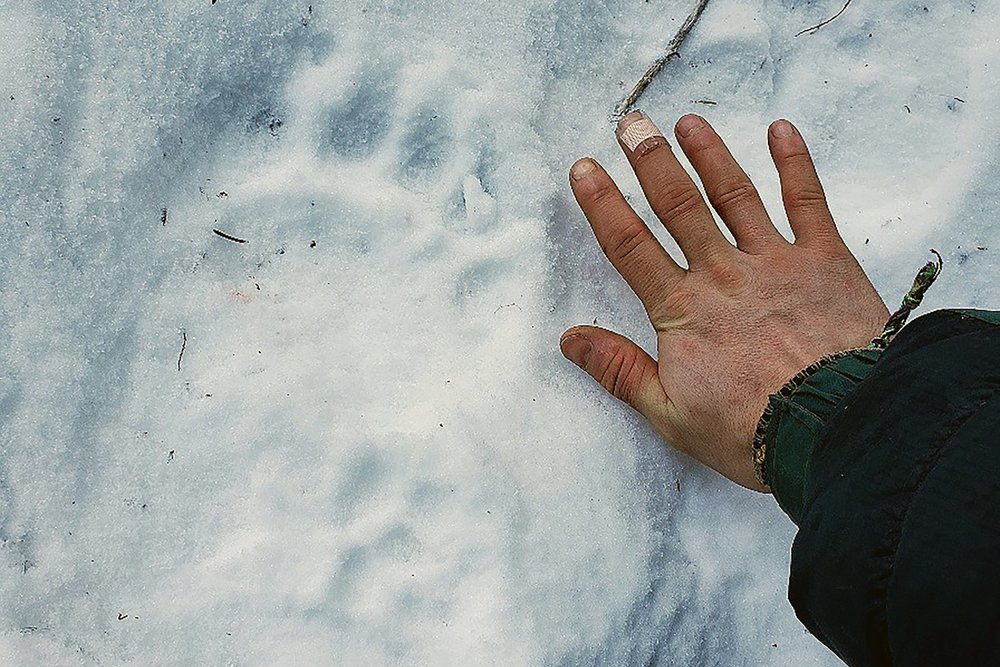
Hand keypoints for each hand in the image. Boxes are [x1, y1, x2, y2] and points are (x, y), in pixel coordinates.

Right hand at [560, 112, 888, 490]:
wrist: (837, 429)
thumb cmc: (752, 430)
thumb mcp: (670, 413)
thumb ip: (619, 370)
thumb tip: (570, 339)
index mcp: (682, 310)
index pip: (630, 246)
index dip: (602, 204)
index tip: (584, 169)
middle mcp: (723, 273)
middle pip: (678, 206)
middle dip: (651, 161)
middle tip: (632, 124)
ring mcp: (775, 260)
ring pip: (735, 194)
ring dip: (709, 153)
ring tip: (688, 122)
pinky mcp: (826, 259)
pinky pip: (808, 201)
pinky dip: (795, 163)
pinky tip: (782, 130)